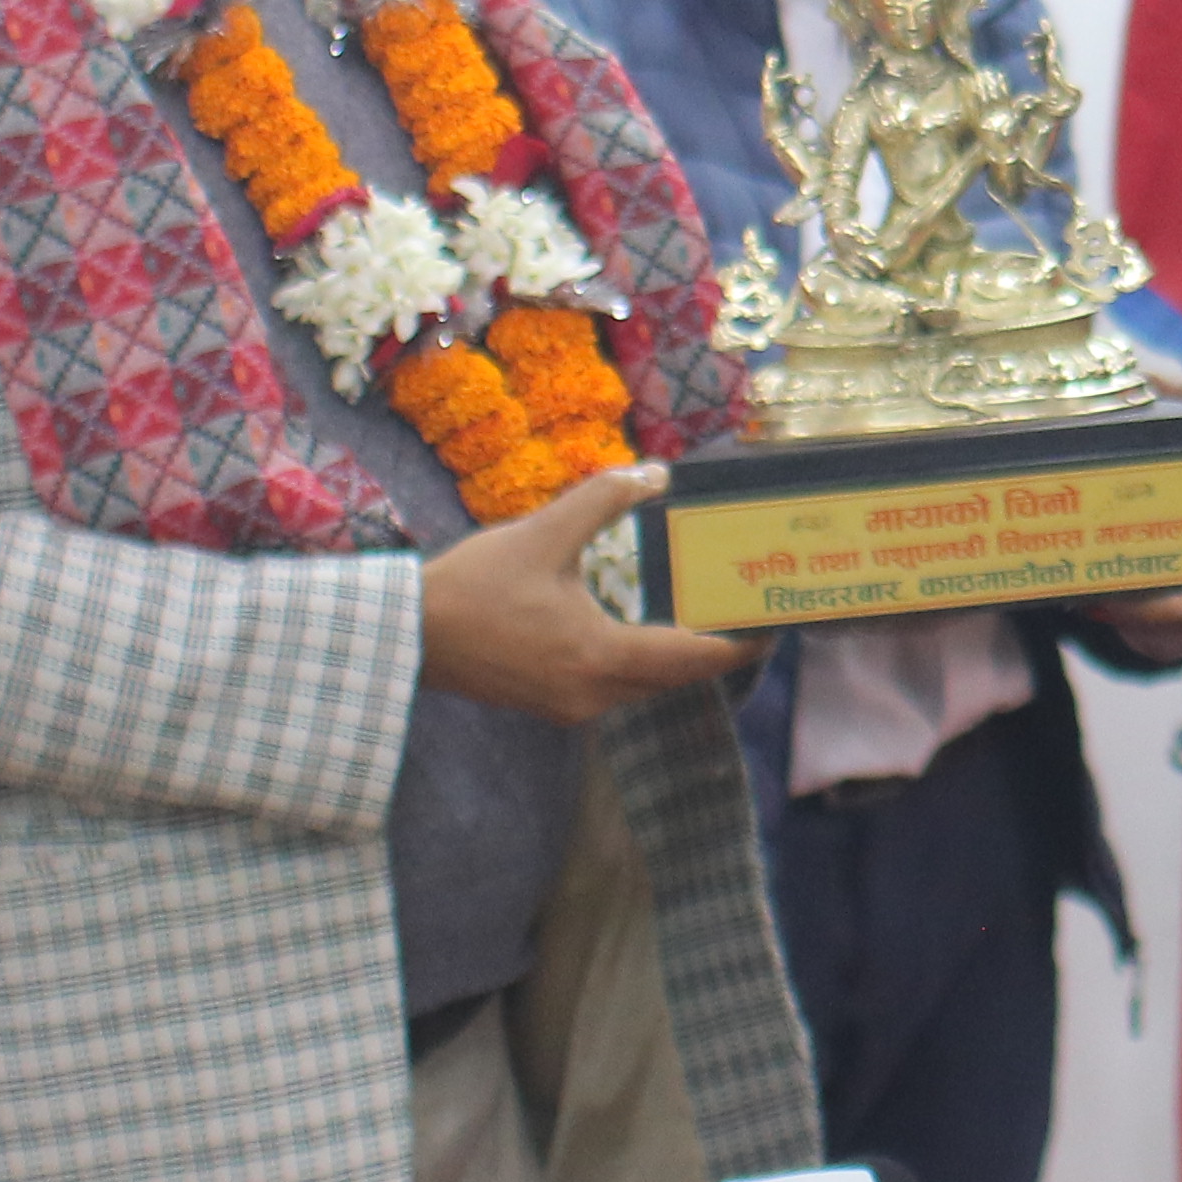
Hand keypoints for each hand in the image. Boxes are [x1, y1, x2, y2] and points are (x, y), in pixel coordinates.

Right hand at [416, 465, 752, 726]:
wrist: (410, 634)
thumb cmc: (475, 585)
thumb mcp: (545, 532)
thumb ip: (603, 500)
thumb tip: (655, 473)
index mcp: (599, 656)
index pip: (690, 659)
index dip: (735, 646)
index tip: (771, 629)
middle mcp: (592, 694)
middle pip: (672, 679)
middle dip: (714, 653)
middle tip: (748, 620)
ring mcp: (570, 707)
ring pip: (643, 688)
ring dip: (675, 661)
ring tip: (707, 624)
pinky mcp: (550, 705)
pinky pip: (614, 690)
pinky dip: (640, 668)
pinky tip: (647, 637)